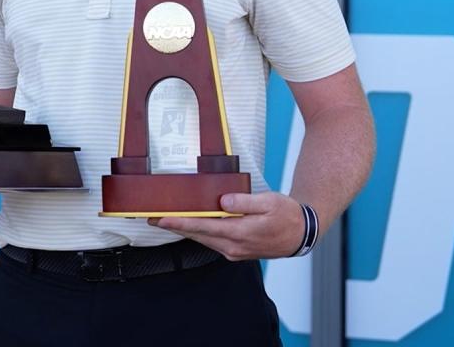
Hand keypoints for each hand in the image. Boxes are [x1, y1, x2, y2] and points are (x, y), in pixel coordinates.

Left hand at [148, 192, 305, 260]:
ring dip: (184, 231)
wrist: (301, 234)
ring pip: (203, 239)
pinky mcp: (236, 251)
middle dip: (174, 227)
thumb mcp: (269, 202)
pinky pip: (211, 242)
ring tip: (165, 221)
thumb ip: (245, 202)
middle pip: (197, 235)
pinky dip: (199, 233)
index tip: (160, 219)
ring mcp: (234, 251)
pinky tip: (190, 226)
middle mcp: (234, 246)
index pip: (203, 226)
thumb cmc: (287, 215)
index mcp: (240, 233)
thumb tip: (223, 201)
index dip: (179, 222)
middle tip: (151, 219)